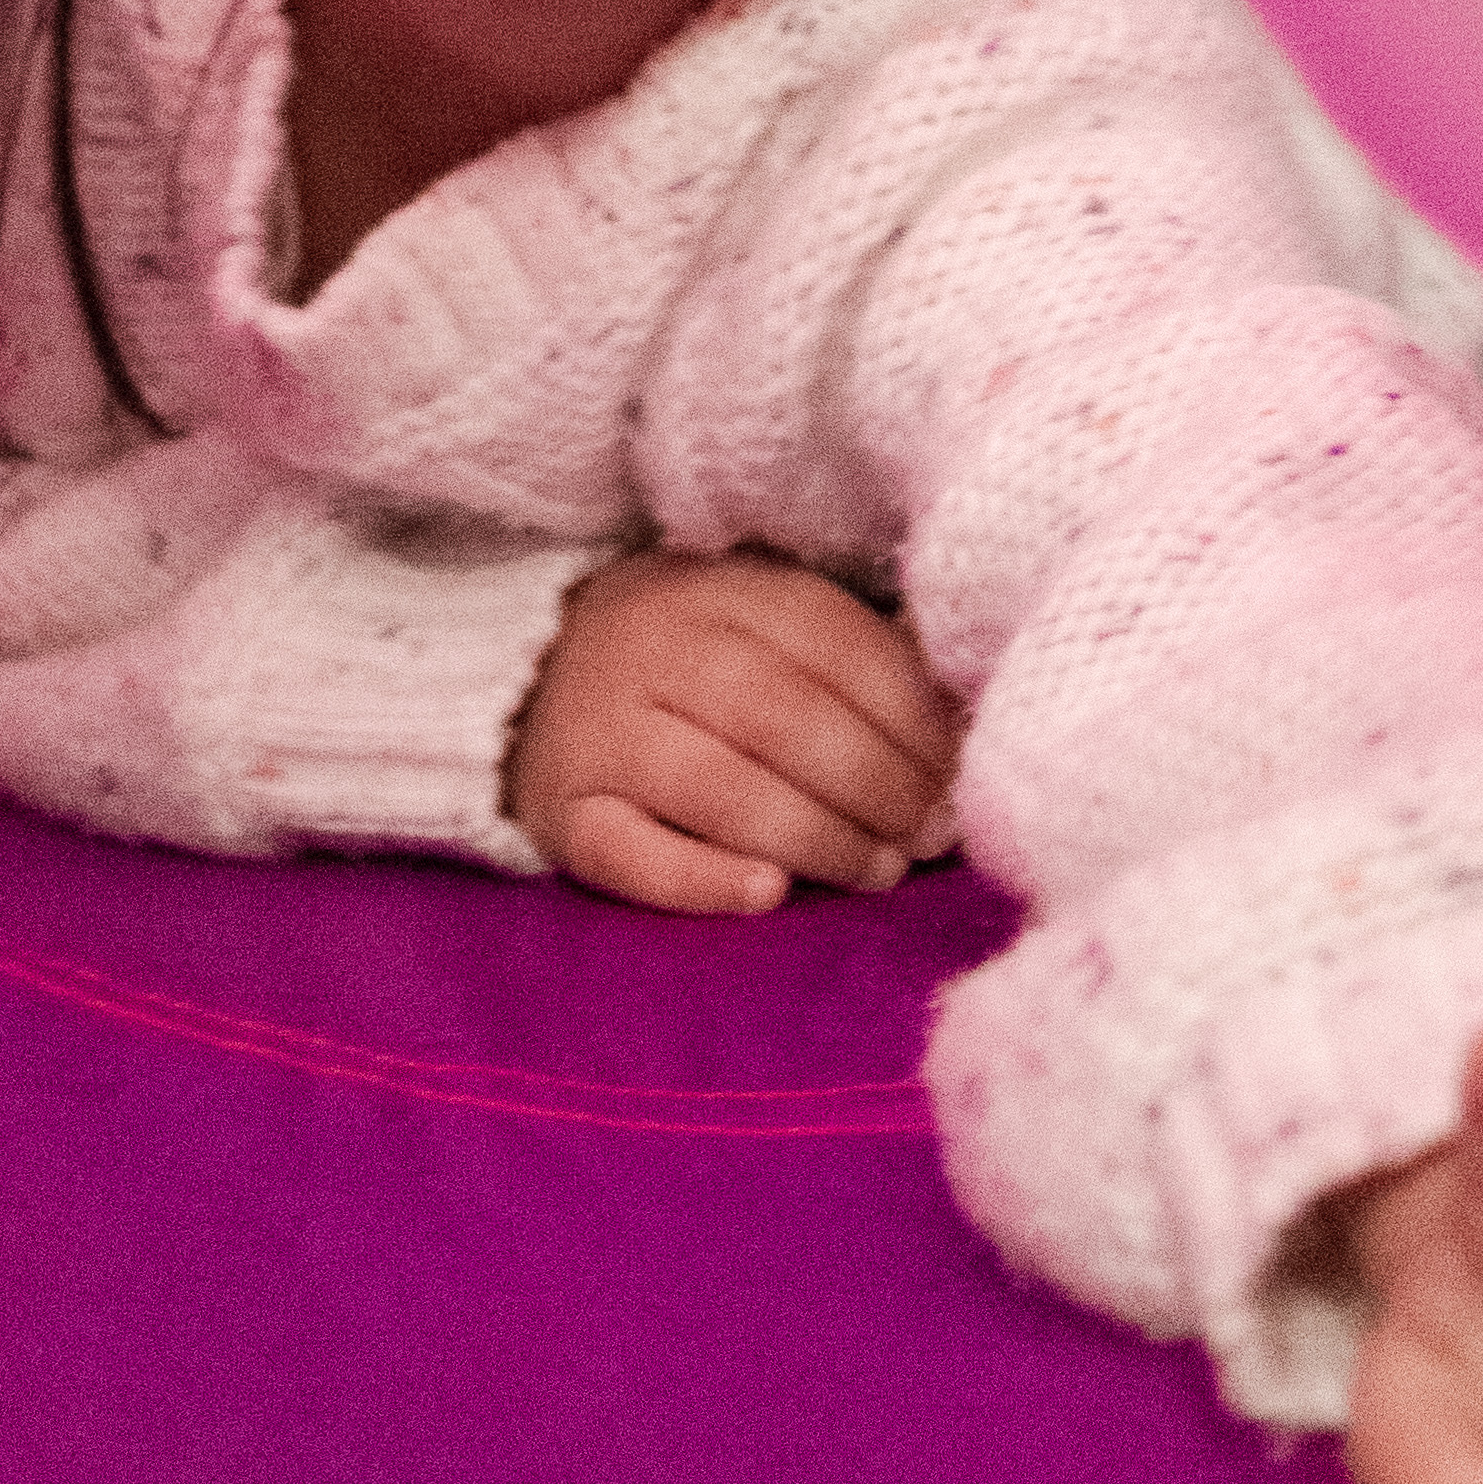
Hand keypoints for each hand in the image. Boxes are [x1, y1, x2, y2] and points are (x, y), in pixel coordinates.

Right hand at [510, 551, 964, 915]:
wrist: (524, 677)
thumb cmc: (685, 657)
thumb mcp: (755, 621)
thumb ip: (844, 659)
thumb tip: (958, 728)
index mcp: (716, 589)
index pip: (829, 640)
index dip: (907, 713)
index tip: (958, 774)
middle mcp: (654, 649)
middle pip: (781, 716)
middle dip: (875, 783)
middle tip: (929, 837)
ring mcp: (601, 733)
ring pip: (719, 787)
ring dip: (817, 837)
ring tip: (879, 873)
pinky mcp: (562, 816)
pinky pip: (630, 854)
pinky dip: (702, 879)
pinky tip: (768, 895)